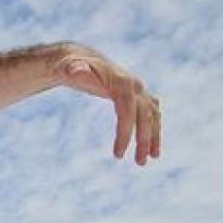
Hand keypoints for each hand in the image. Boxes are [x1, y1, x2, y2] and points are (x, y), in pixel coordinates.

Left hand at [55, 44, 160, 164]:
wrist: (81, 59)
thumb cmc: (72, 67)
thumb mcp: (68, 68)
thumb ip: (74, 70)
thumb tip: (76, 71)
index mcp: (121, 82)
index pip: (128, 111)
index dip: (125, 132)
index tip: (117, 154)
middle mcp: (135, 85)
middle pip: (144, 116)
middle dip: (143, 140)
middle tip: (139, 163)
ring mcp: (138, 90)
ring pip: (152, 115)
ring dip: (153, 137)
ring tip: (150, 158)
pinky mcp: (138, 95)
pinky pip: (151, 113)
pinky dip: (154, 128)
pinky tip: (152, 146)